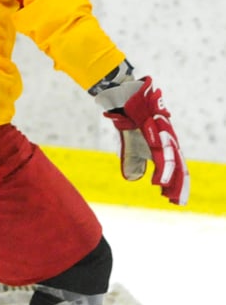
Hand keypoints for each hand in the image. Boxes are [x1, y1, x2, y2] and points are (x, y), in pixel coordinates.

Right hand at [102, 76, 189, 204]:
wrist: (125, 102)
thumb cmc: (130, 124)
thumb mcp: (130, 148)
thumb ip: (133, 163)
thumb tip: (135, 178)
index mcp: (163, 149)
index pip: (173, 169)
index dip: (175, 184)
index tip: (173, 200)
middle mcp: (168, 144)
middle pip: (177, 168)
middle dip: (178, 187)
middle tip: (178, 202)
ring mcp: (164, 137)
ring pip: (172, 163)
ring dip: (171, 181)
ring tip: (170, 195)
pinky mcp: (158, 132)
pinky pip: (161, 153)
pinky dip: (162, 168)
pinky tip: (159, 179)